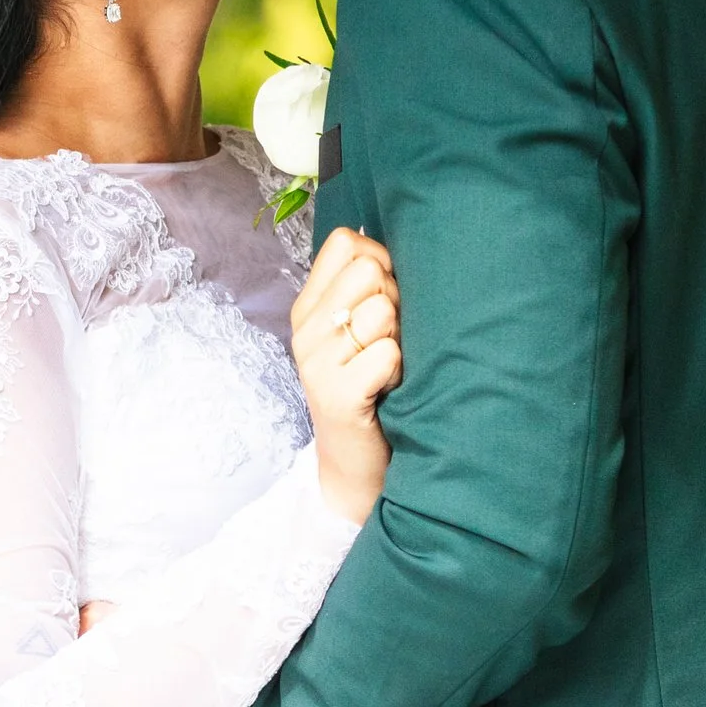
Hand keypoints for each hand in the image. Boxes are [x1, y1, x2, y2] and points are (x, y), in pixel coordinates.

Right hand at [289, 227, 401, 523]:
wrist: (356, 467)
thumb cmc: (371, 389)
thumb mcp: (357, 332)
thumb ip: (366, 288)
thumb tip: (398, 238)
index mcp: (309, 307)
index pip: (346, 242)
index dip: (380, 260)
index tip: (384, 298)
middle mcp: (306, 330)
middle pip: (369, 269)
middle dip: (394, 300)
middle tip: (387, 341)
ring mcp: (317, 362)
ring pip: (382, 309)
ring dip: (399, 340)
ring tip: (387, 368)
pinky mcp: (338, 395)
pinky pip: (388, 353)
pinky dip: (399, 371)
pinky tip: (388, 390)